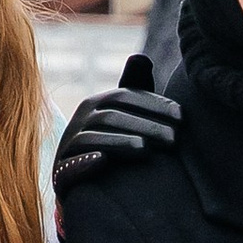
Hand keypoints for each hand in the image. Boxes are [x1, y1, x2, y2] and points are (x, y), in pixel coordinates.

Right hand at [54, 56, 181, 204]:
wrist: (83, 184)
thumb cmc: (113, 145)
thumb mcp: (124, 118)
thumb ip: (136, 93)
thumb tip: (141, 57)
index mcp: (97, 103)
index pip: (126, 97)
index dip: (154, 105)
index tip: (182, 117)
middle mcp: (80, 120)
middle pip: (112, 116)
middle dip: (145, 126)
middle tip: (174, 139)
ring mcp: (68, 146)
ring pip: (92, 138)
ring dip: (119, 141)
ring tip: (145, 149)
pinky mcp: (60, 173)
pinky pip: (68, 165)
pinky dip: (84, 162)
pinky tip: (103, 161)